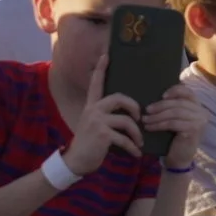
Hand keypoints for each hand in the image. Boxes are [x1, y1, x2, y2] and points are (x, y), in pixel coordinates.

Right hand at [64, 55, 144, 174]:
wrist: (76, 161)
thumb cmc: (89, 144)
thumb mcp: (94, 126)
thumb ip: (106, 117)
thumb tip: (127, 114)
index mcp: (91, 106)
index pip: (96, 83)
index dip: (101, 69)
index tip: (106, 54)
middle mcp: (93, 110)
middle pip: (119, 98)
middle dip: (134, 107)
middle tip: (139, 117)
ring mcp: (97, 121)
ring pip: (126, 121)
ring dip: (136, 133)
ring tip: (139, 142)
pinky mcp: (102, 134)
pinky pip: (124, 138)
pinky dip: (133, 147)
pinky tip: (136, 153)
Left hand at [142, 82, 208, 167]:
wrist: (180, 159)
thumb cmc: (175, 138)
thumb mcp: (176, 119)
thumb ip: (173, 106)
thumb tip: (156, 95)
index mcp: (199, 106)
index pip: (188, 92)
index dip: (174, 91)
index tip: (161, 95)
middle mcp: (203, 112)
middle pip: (178, 103)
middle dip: (160, 106)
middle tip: (146, 110)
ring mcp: (200, 121)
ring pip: (175, 113)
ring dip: (157, 116)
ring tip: (145, 119)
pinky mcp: (193, 130)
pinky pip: (172, 123)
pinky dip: (159, 124)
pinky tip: (149, 127)